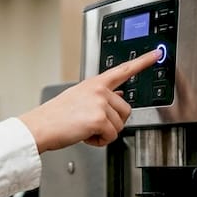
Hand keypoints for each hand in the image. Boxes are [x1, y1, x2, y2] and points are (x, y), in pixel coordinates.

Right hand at [18, 50, 159, 152]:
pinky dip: (100, 141)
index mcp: (95, 83)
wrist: (40, 126)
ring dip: (104, 133)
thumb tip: (119, 95)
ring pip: (119, 125)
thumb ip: (101, 96)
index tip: (156, 54)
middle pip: (126, 110)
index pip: (123, 70)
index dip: (142, 62)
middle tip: (91, 124)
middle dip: (112, 122)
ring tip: (85, 128)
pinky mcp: (99, 119)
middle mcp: (99, 90)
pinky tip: (85, 135)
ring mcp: (100, 103)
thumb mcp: (79, 98)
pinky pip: (112, 136)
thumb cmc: (55, 115)